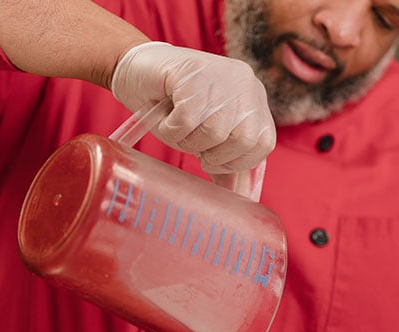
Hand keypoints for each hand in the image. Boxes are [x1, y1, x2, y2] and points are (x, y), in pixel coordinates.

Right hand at [111, 41, 275, 177]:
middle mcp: (244, 83)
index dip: (236, 162)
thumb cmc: (170, 108)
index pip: (263, 143)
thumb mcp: (204, 137)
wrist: (135, 71)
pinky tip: (165, 115)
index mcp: (253, 98)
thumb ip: (224, 161)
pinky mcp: (193, 70)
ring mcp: (220, 74)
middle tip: (190, 140)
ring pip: (215, 131)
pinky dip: (171, 128)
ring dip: (187, 140)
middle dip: (211, 153)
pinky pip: (188, 120)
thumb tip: (240, 195)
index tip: (211, 159)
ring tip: (175, 124)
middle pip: (243, 140)